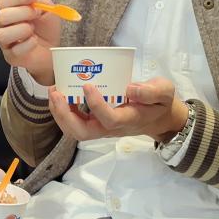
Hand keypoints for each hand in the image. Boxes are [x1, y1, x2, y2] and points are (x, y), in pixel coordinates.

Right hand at [0, 0, 61, 86]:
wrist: (52, 48)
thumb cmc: (45, 28)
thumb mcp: (47, 9)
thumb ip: (39, 1)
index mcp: (8, 11)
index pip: (3, 1)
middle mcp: (2, 25)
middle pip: (1, 16)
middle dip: (23, 13)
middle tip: (36, 14)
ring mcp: (5, 42)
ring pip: (2, 34)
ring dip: (23, 29)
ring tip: (32, 30)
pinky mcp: (11, 56)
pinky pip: (16, 49)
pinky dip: (29, 44)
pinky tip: (35, 41)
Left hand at [47, 77, 187, 143]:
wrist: (160, 118)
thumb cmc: (161, 103)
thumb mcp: (164, 91)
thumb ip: (151, 91)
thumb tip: (130, 88)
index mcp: (130, 119)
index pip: (109, 119)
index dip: (96, 105)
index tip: (87, 85)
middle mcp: (112, 128)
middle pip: (83, 133)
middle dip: (65, 115)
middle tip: (57, 93)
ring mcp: (102, 128)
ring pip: (76, 131)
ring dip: (60, 114)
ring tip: (54, 92)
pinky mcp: (97, 123)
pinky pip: (76, 123)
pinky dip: (64, 111)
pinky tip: (61, 93)